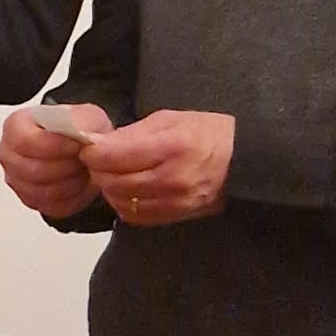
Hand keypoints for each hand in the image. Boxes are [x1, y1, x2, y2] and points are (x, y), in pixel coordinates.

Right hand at [0, 102, 109, 219]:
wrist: (84, 149)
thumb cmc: (78, 131)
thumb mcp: (87, 115)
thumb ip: (82, 121)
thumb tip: (78, 132)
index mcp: (15, 127)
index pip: (25, 142)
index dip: (56, 147)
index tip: (77, 146)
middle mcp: (9, 155)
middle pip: (32, 171)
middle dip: (65, 167)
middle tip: (82, 159)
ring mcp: (16, 180)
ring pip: (42, 192)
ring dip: (70, 182)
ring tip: (82, 169)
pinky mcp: (30, 200)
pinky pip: (51, 206)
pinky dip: (72, 197)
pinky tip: (79, 182)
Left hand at [82, 109, 233, 226]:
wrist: (245, 161)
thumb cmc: (208, 134)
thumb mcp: (171, 119)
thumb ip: (132, 132)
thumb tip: (99, 143)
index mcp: (172, 147)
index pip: (112, 157)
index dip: (93, 153)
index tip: (90, 148)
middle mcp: (172, 178)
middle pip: (112, 181)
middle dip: (98, 170)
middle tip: (101, 160)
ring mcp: (174, 202)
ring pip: (120, 201)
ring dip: (110, 188)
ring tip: (116, 173)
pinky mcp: (175, 216)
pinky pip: (134, 216)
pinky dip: (124, 203)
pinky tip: (130, 189)